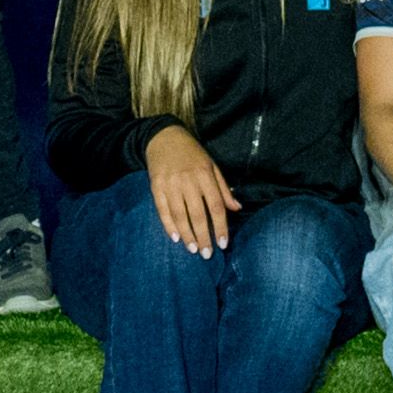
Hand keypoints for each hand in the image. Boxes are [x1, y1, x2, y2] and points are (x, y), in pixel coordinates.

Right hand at [144, 128, 239, 256]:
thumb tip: (237, 208)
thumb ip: (223, 189)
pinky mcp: (155, 186)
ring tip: (193, 249)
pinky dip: (169, 225)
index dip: (221, 226)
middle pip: (198, 214)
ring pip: (180, 214)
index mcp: (205, 175)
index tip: (224, 243)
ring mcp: (170, 184)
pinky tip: (176, 238)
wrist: (164, 138)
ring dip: (187, 234)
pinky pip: (162, 210)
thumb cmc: (193, 154)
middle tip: (207, 254)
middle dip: (204, 236)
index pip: (216, 206)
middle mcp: (188, 181)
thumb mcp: (212, 166)